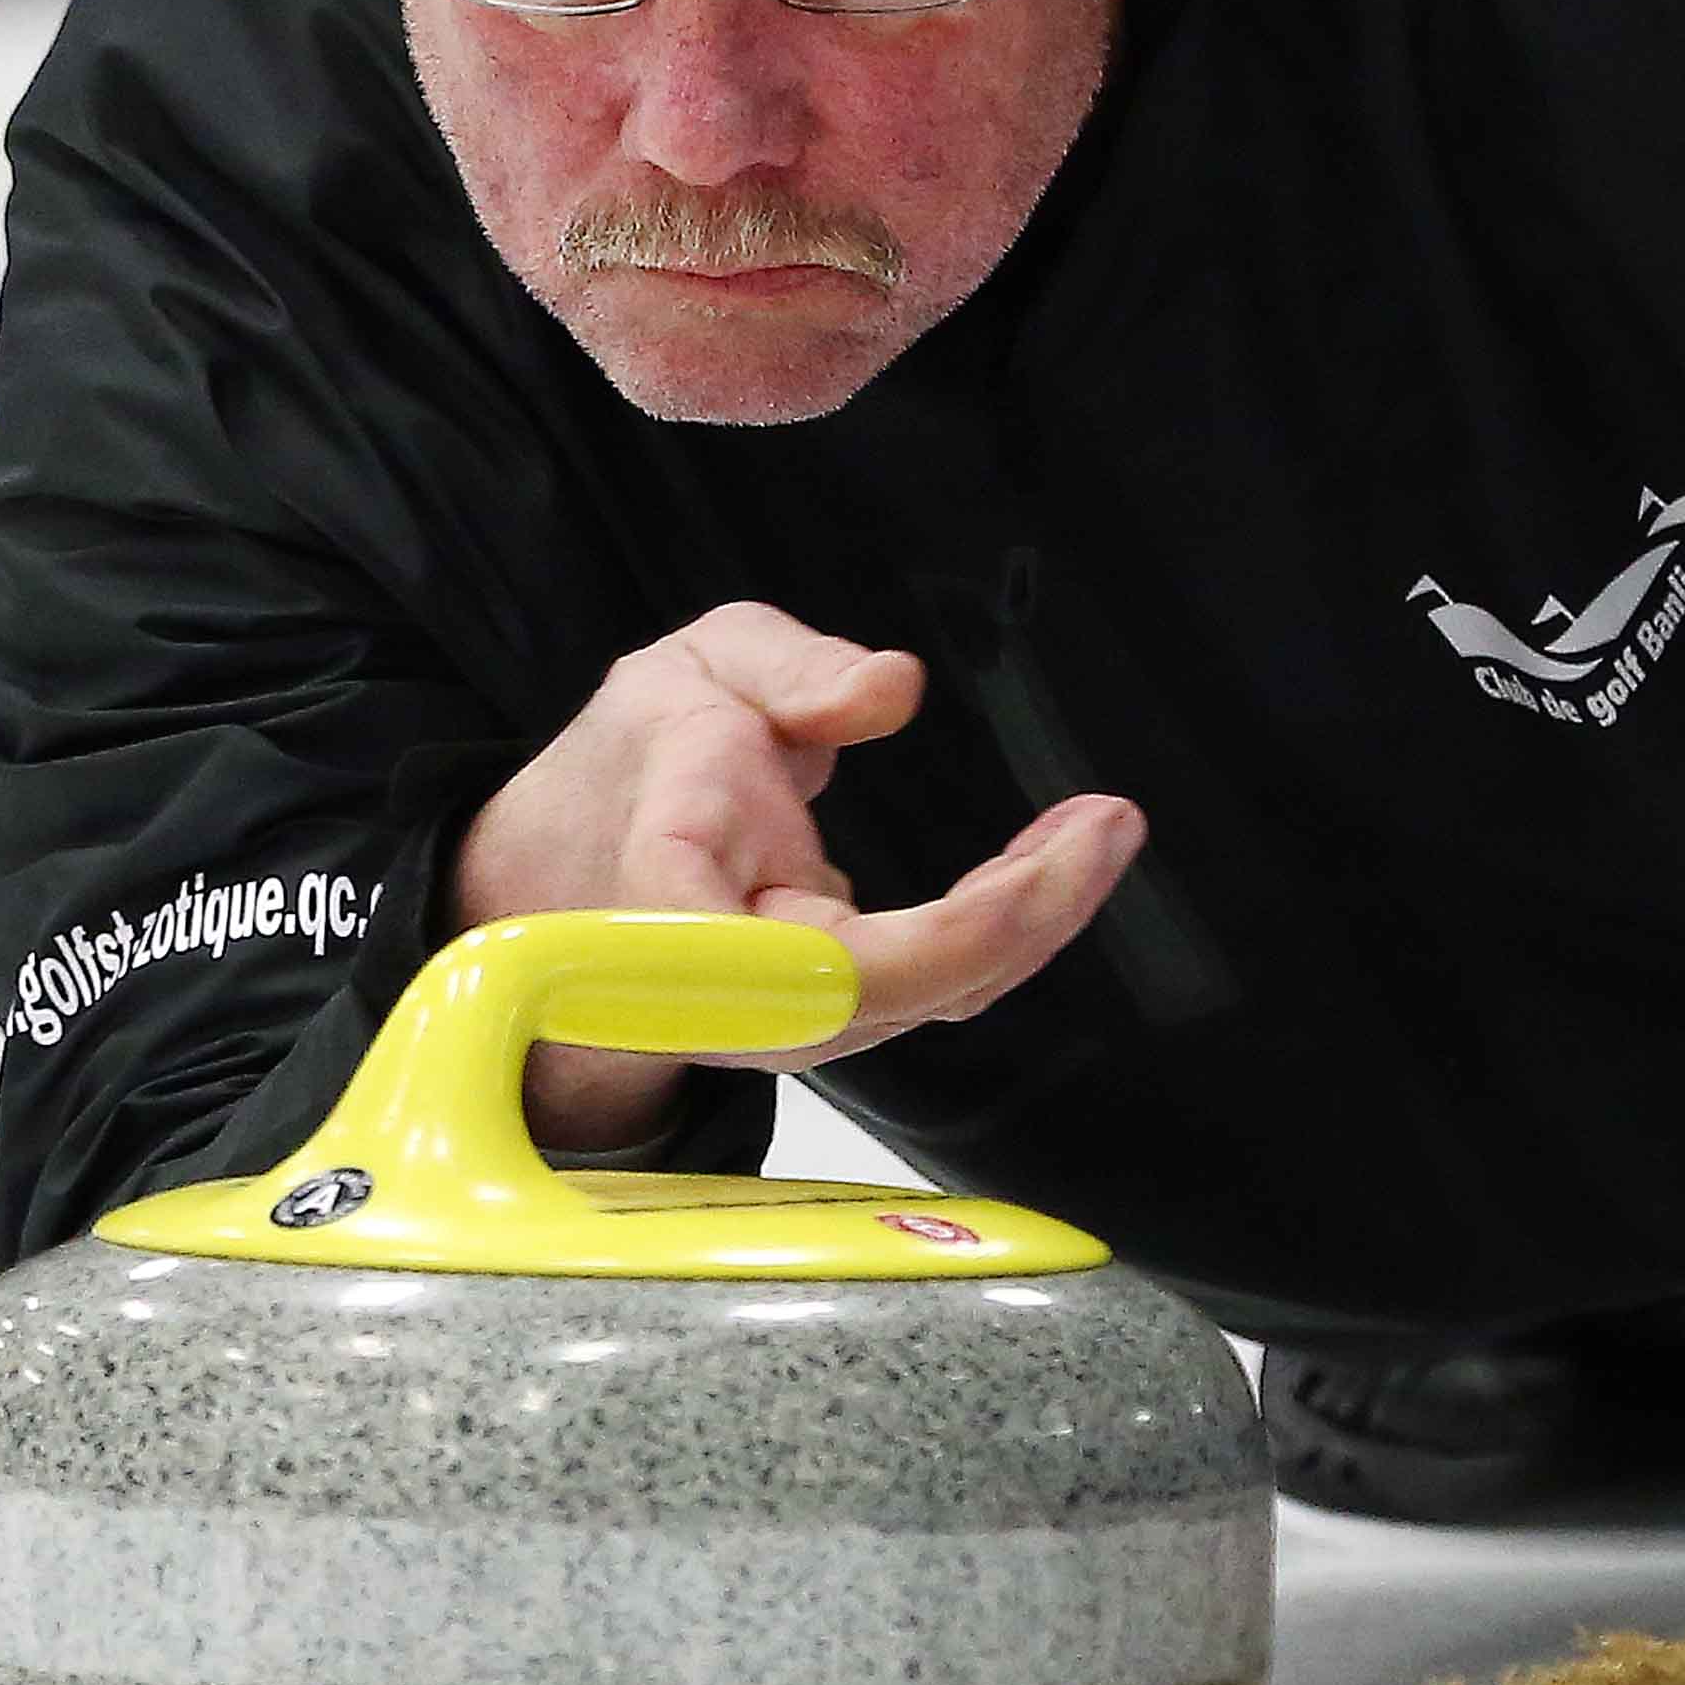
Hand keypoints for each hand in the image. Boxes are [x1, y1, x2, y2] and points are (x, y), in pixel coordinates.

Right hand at [455, 601, 1144, 1150]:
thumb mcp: (696, 664)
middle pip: (902, 991)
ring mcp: (781, 1020)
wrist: (575, 857)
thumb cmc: (638, 759)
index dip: (949, 938)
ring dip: (1035, 916)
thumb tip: (890, 689)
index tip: (1039, 873)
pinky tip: (1061, 857)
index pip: (824, 963)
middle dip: (1027, 916)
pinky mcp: (828, 1015)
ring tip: (1101, 828)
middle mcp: (729, 994)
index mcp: (670, 909)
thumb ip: (792, 667)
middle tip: (1109, 824)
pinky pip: (934, 980)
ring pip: (932, 994)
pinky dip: (1010, 921)